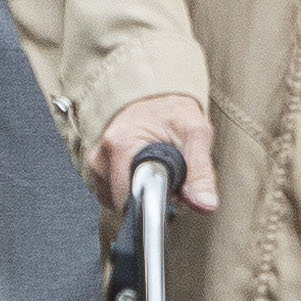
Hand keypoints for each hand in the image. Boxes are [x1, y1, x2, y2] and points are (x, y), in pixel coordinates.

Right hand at [90, 90, 218, 223]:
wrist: (154, 95)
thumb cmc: (172, 110)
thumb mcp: (196, 133)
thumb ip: (201, 172)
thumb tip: (205, 204)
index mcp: (120, 144)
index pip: (132, 200)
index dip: (158, 205)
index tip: (174, 194)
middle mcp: (100, 156)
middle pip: (125, 203)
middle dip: (152, 199)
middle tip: (171, 177)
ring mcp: (95, 164)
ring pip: (120, 201)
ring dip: (142, 194)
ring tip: (157, 171)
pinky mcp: (96, 170)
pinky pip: (113, 195)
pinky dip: (132, 189)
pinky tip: (143, 172)